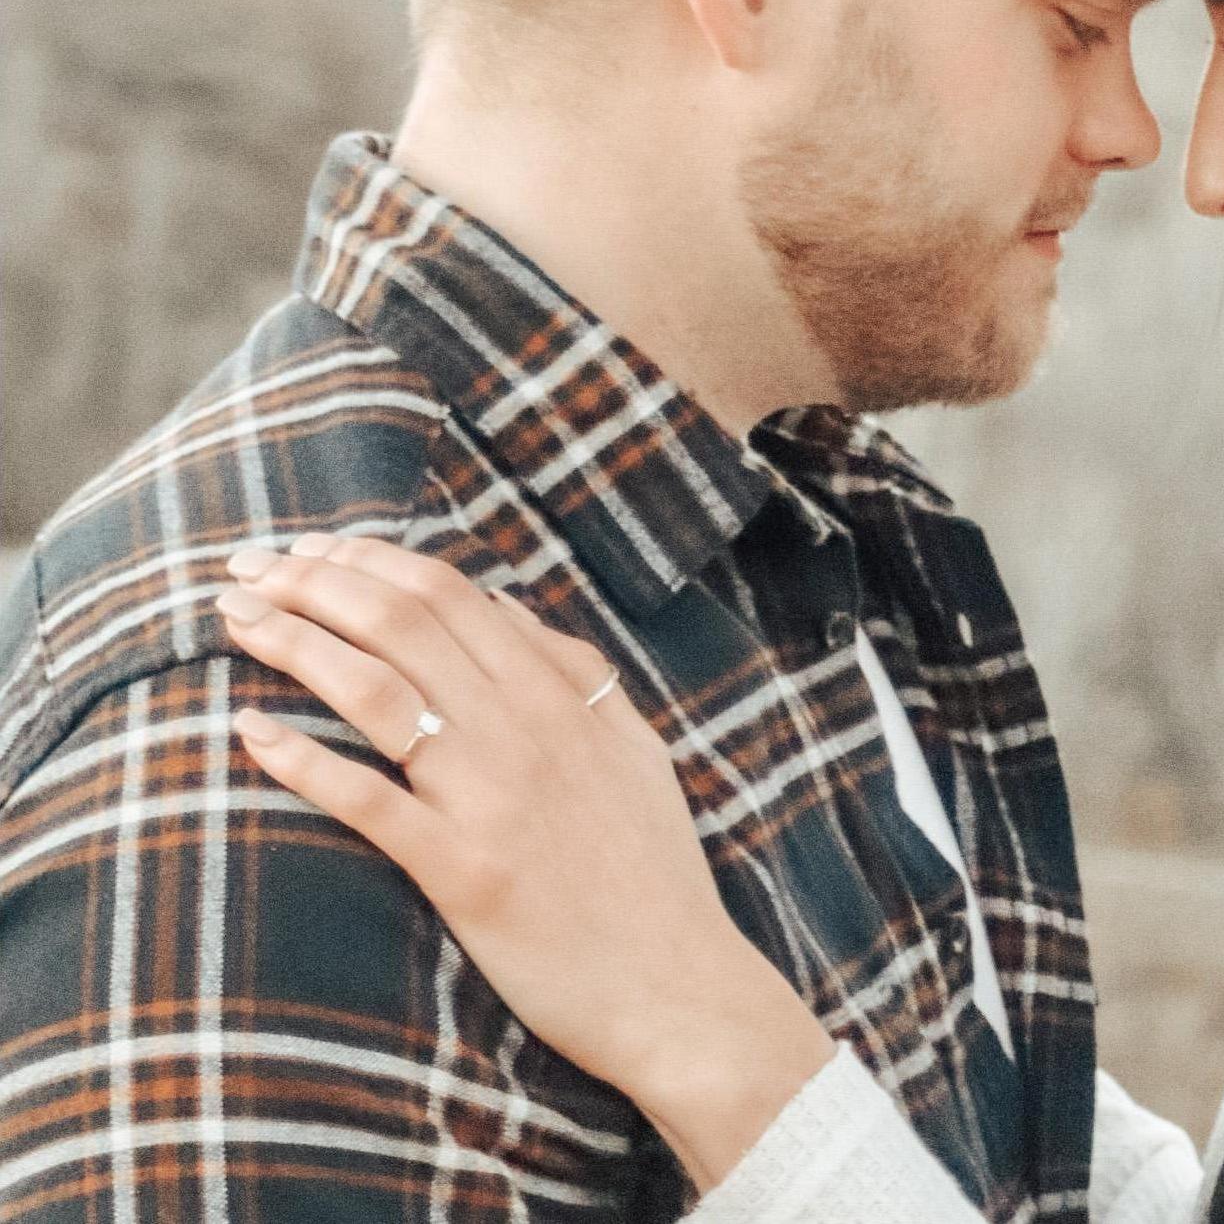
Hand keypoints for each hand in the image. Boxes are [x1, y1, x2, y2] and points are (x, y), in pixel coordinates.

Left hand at [215, 534, 837, 1188]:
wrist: (677, 984)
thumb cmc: (653, 869)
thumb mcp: (632, 744)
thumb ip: (574, 670)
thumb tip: (506, 607)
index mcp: (560, 693)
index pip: (450, 594)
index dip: (370, 561)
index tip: (310, 549)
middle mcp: (522, 728)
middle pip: (401, 624)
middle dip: (313, 584)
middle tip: (248, 569)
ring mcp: (489, 796)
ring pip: (375, 691)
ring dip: (296, 644)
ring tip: (235, 621)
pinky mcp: (461, 871)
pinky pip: (367, 803)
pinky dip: (303, 761)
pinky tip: (250, 731)